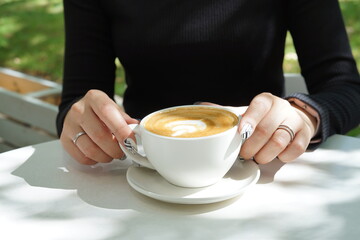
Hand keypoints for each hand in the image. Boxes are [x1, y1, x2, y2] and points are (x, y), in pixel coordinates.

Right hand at [60, 90, 138, 164]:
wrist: (80, 111)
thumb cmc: (100, 112)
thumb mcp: (114, 109)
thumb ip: (125, 119)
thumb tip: (137, 128)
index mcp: (94, 98)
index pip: (107, 113)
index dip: (121, 130)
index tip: (131, 142)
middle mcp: (79, 110)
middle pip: (99, 135)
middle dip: (115, 149)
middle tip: (123, 152)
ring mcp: (69, 125)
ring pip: (90, 149)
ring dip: (106, 157)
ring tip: (112, 154)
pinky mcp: (64, 139)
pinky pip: (81, 157)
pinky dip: (94, 160)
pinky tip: (99, 155)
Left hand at [198, 92, 316, 163]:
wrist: (291, 118)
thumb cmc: (263, 118)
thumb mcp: (246, 112)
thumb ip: (227, 113)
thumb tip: (200, 105)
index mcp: (265, 100)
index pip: (258, 107)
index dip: (249, 121)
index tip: (240, 133)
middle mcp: (282, 107)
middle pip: (266, 129)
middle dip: (252, 146)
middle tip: (245, 154)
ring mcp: (295, 121)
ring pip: (280, 140)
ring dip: (266, 154)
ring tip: (258, 158)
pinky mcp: (305, 134)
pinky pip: (296, 149)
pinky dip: (284, 156)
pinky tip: (277, 156)